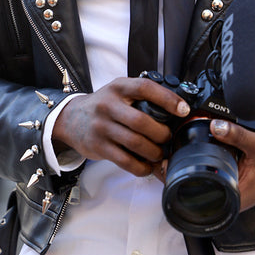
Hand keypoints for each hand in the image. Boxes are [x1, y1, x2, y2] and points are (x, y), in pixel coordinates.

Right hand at [52, 76, 189, 177]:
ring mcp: (102, 126)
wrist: (71, 118)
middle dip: (161, 134)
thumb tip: (178, 112)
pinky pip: (124, 160)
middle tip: (168, 138)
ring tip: (159, 154)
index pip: (145, 88)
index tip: (183, 109)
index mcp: (119, 88)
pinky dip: (141, 167)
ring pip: (135, 143)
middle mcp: (108, 105)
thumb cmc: (104, 105)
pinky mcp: (98, 146)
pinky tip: (147, 166)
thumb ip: (142, 98)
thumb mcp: (119, 92)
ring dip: (153, 152)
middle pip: (141, 121)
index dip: (167, 99)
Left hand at [209, 120, 254, 211]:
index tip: (205, 158)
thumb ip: (236, 134)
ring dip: (217, 163)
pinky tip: (234, 156)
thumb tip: (215, 126)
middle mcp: (235, 199)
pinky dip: (224, 163)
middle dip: (208, 163)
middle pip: (207, 181)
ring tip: (234, 154)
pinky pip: (222, 174)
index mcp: (238, 195)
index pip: (205, 189)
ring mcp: (236, 194)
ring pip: (214, 177)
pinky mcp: (237, 186)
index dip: (200, 172)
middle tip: (227, 152)